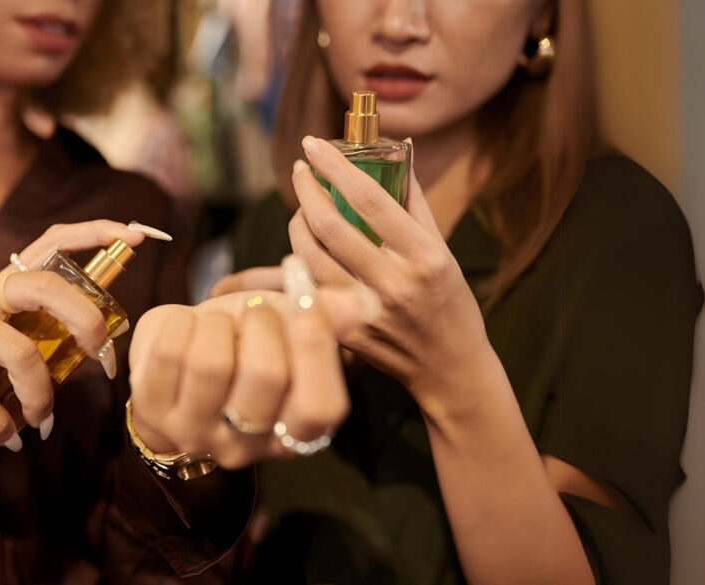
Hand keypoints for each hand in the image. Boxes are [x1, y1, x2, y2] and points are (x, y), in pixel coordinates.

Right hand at [0, 221, 169, 481]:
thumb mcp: (12, 359)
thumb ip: (47, 344)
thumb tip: (100, 348)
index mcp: (2, 288)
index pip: (48, 245)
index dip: (91, 234)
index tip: (134, 232)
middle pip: (41, 285)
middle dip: (84, 319)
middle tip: (103, 357)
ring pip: (18, 350)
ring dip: (40, 396)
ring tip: (40, 422)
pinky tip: (5, 438)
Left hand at [127, 257, 378, 469]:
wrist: (178, 363)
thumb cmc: (244, 346)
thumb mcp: (287, 330)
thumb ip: (325, 318)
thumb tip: (362, 302)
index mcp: (293, 435)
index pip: (320, 406)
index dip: (316, 345)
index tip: (305, 300)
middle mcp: (245, 446)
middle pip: (265, 375)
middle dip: (262, 323)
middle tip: (255, 314)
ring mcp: (194, 433)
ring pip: (211, 363)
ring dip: (217, 323)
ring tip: (219, 324)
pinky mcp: (150, 410)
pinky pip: (167, 353)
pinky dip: (179, 322)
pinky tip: (185, 328)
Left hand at [290, 136, 496, 415]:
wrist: (450, 369)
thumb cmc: (449, 300)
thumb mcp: (442, 250)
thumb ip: (415, 201)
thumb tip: (397, 150)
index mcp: (424, 256)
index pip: (370, 200)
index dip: (336, 167)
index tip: (314, 144)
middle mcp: (395, 283)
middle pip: (332, 226)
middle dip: (307, 191)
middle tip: (300, 170)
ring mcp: (367, 311)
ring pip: (312, 257)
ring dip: (298, 225)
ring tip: (301, 208)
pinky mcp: (347, 334)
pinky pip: (311, 288)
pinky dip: (300, 262)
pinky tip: (302, 248)